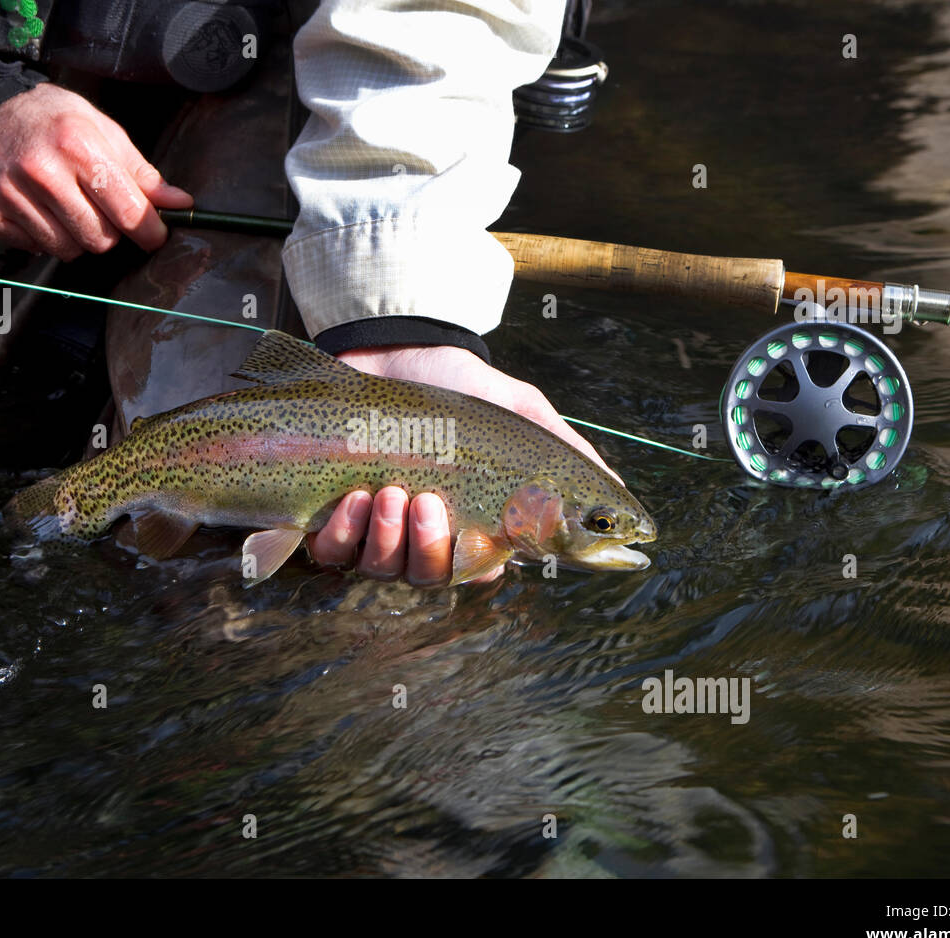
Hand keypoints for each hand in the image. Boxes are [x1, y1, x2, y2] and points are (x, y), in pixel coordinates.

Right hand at [0, 84, 192, 259]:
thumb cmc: (48, 120)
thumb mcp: (99, 129)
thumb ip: (139, 172)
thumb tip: (180, 203)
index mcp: (77, 143)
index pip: (128, 211)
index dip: (149, 231)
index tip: (154, 236)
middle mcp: (40, 169)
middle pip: (99, 239)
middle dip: (107, 232)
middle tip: (96, 210)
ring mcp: (7, 192)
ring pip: (66, 250)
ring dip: (73, 237)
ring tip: (63, 207)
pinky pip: (34, 249)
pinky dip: (41, 238)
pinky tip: (35, 210)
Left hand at [306, 344, 622, 585]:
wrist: (390, 349)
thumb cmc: (458, 385)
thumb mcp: (520, 412)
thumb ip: (565, 454)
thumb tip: (618, 494)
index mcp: (469, 521)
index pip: (479, 569)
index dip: (480, 564)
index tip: (484, 538)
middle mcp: (422, 535)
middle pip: (429, 576)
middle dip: (428, 548)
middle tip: (428, 503)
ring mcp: (375, 529)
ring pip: (382, 569)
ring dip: (386, 538)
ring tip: (386, 493)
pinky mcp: (331, 517)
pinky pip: (334, 553)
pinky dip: (343, 534)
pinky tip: (353, 498)